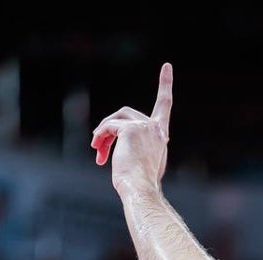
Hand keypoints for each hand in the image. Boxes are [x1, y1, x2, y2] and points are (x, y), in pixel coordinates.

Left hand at [91, 62, 173, 193]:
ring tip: (96, 149)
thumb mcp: (141, 163)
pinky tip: (97, 150)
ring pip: (116, 119)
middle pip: (127, 114)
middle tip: (96, 147)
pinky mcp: (131, 129)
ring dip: (103, 133)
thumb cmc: (139, 183)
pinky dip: (100, 137)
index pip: (164, 106)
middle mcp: (157, 129)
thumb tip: (109, 143)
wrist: (140, 190)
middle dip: (109, 128)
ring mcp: (145, 127)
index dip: (165, 84)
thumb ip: (135, 147)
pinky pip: (109, 127)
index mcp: (161, 137)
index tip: (166, 66)